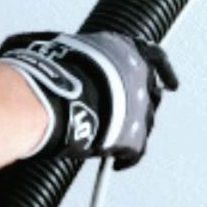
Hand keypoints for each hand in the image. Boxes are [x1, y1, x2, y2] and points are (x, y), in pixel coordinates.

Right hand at [0, 31, 177, 169]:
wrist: (52, 96)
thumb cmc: (47, 68)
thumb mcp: (50, 44)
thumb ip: (60, 48)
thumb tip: (39, 49)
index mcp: (122, 49)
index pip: (153, 56)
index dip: (161, 69)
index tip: (168, 78)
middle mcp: (138, 76)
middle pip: (151, 92)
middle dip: (140, 102)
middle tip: (127, 111)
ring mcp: (138, 107)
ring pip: (145, 122)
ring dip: (131, 129)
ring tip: (113, 136)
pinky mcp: (133, 136)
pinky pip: (135, 150)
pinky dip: (126, 157)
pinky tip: (116, 161)